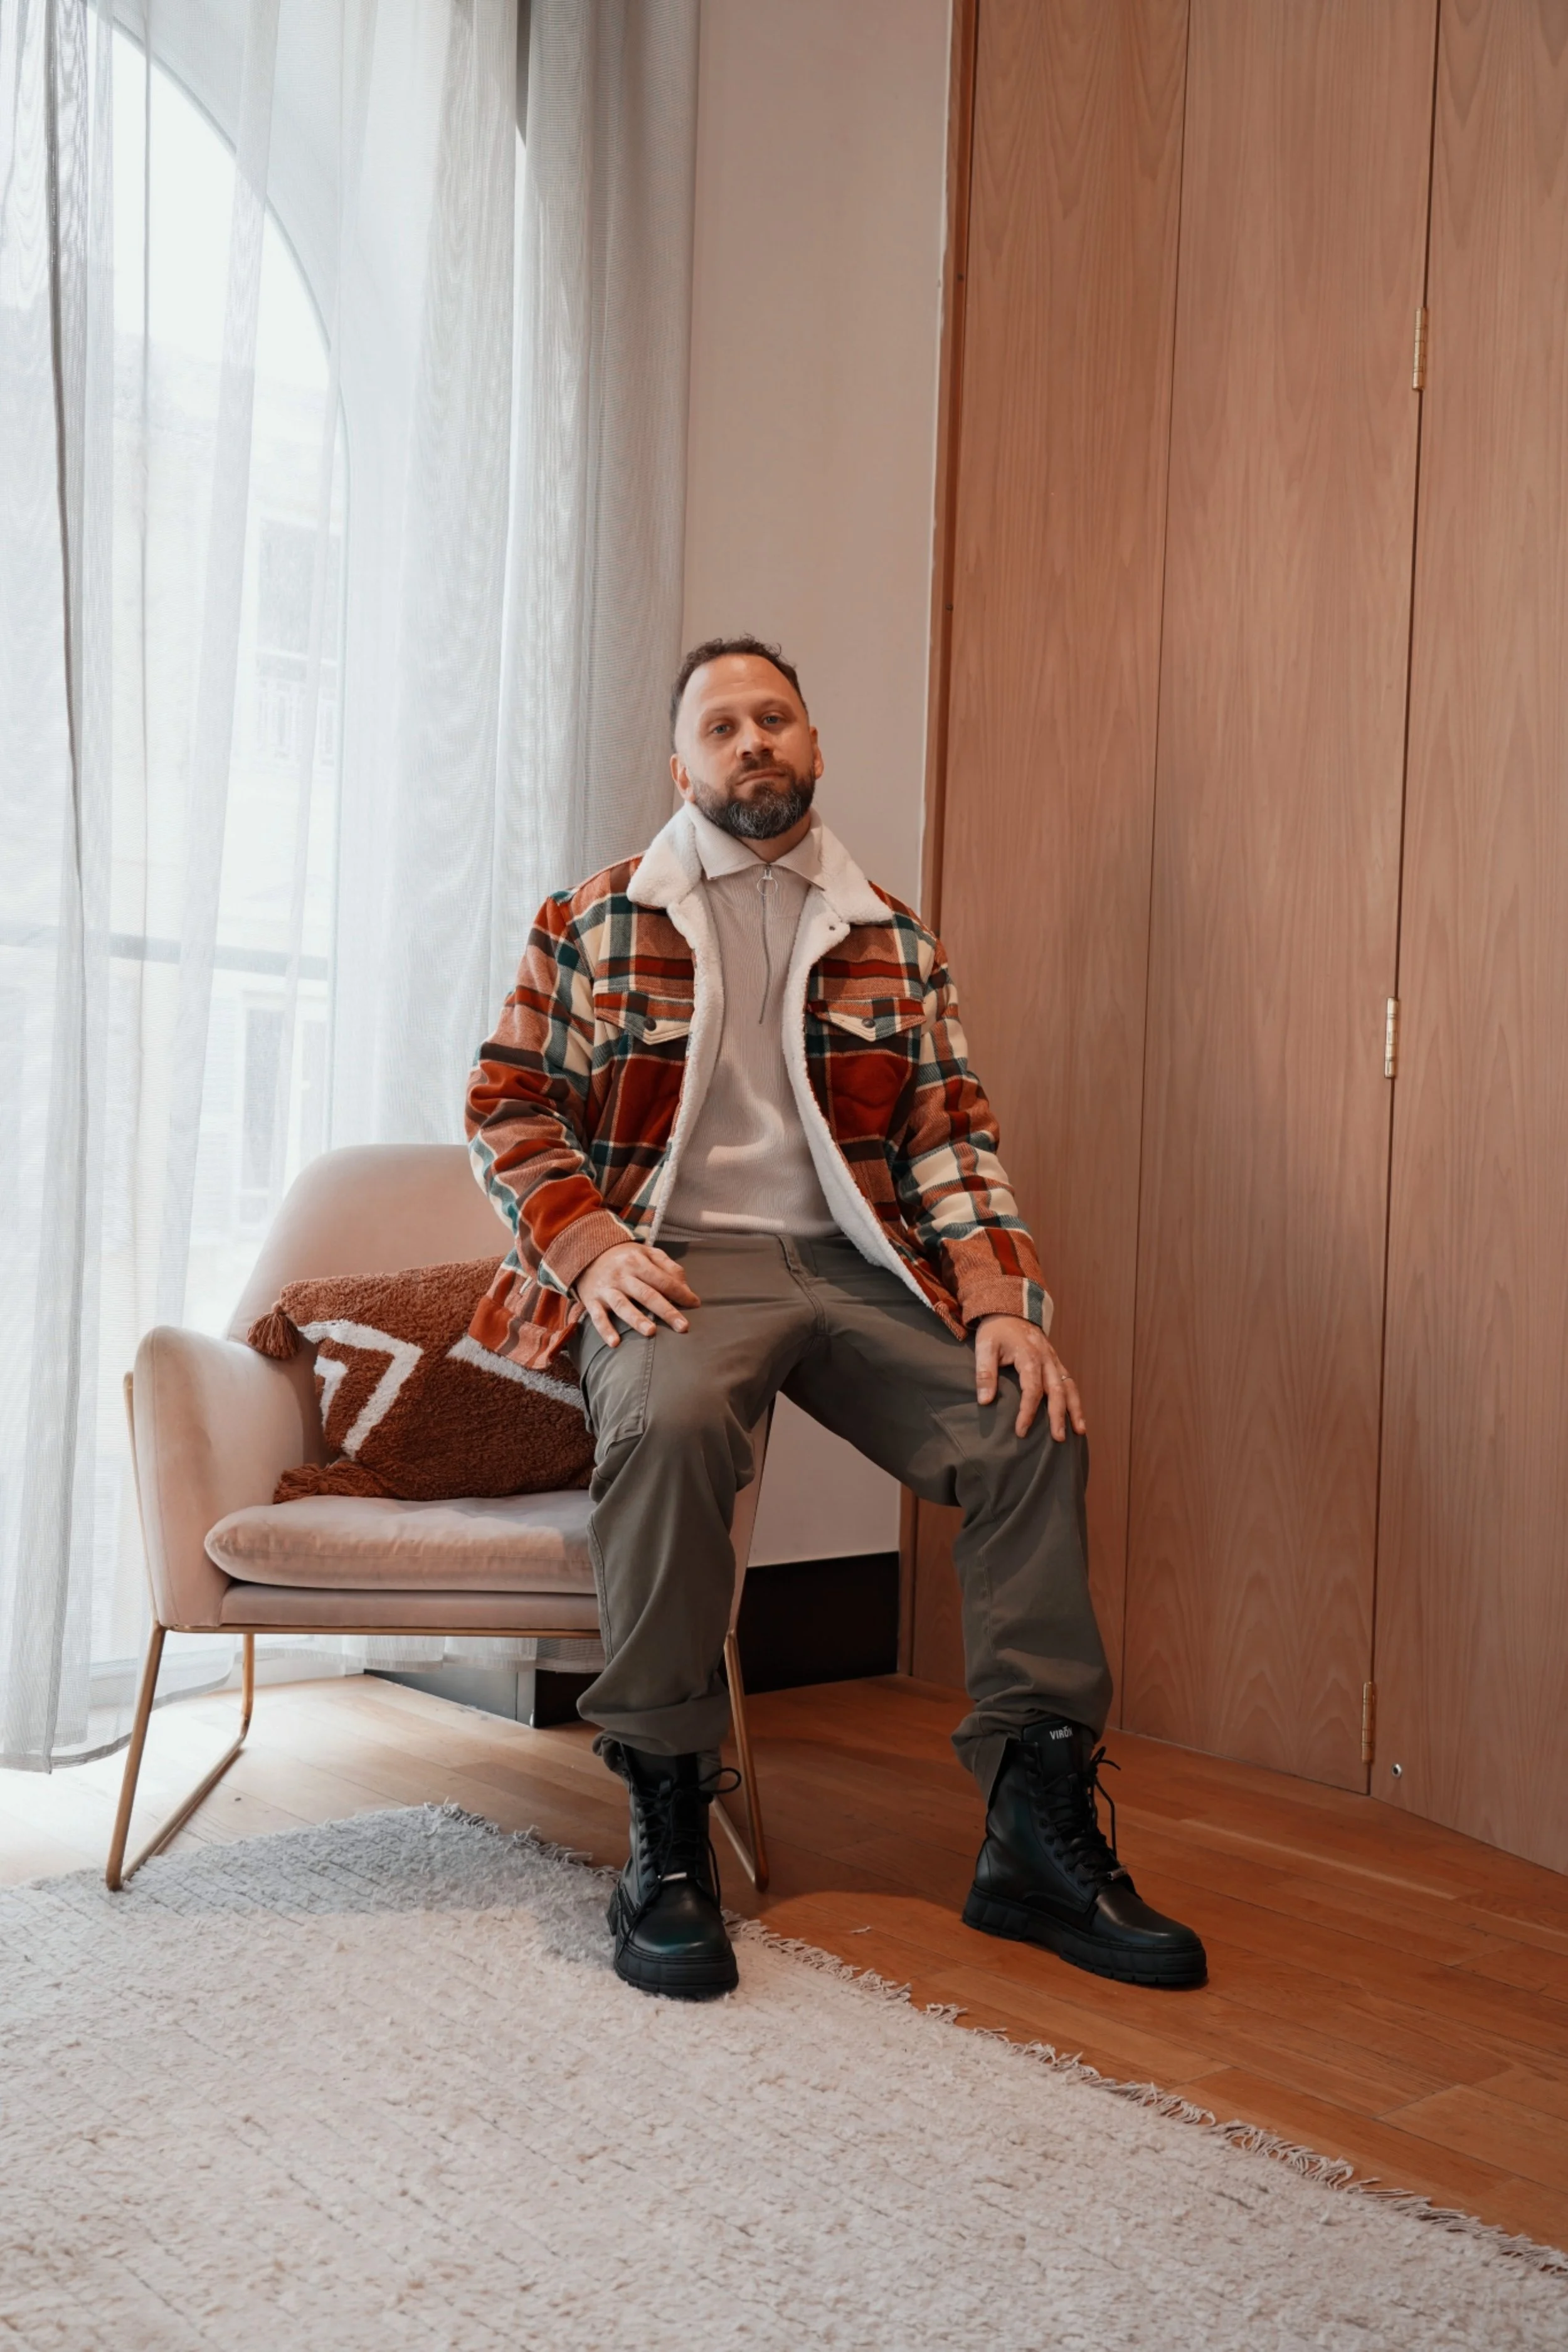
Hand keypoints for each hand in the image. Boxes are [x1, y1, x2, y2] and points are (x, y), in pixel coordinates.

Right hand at [576, 1242, 699, 1345]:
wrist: (588, 1253)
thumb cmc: (625, 1257)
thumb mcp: (647, 1253)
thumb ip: (668, 1266)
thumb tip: (685, 1287)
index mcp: (638, 1262)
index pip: (663, 1279)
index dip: (680, 1292)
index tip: (695, 1304)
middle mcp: (622, 1275)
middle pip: (646, 1294)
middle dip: (666, 1311)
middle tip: (683, 1327)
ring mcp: (606, 1289)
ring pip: (623, 1305)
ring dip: (636, 1319)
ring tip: (651, 1332)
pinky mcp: (592, 1301)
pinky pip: (597, 1317)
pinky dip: (605, 1330)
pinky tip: (615, 1343)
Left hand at [974, 1315, 1084, 1440]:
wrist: (1009, 1310)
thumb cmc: (995, 1331)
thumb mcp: (984, 1347)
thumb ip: (984, 1373)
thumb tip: (985, 1401)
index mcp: (1029, 1356)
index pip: (1032, 1389)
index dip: (1027, 1411)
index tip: (1021, 1431)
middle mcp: (1046, 1359)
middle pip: (1057, 1391)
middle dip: (1058, 1415)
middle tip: (1058, 1438)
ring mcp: (1054, 1360)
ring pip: (1069, 1386)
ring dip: (1075, 1409)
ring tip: (1080, 1431)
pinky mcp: (1056, 1362)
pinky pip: (1069, 1382)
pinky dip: (1075, 1399)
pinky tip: (1077, 1416)